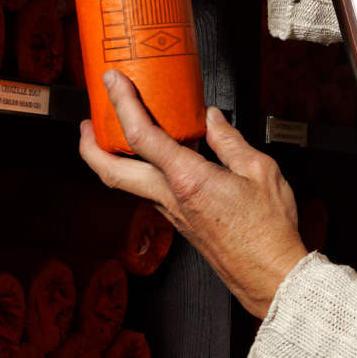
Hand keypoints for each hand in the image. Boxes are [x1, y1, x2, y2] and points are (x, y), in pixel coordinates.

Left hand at [79, 70, 307, 318]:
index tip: (112, 81)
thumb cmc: (269, 231)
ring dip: (112, 159)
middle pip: (112, 172)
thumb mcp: (261, 171)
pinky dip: (142, 170)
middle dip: (90, 146)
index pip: (141, 136)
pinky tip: (158, 158)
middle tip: (87, 123)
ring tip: (117, 135)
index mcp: (189, 180)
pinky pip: (150, 191)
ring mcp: (172, 213)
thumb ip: (230, 142)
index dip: (122, 103)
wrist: (270, 276)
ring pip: (127, 184)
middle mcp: (171, 198)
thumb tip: (213, 120)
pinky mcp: (180, 223)